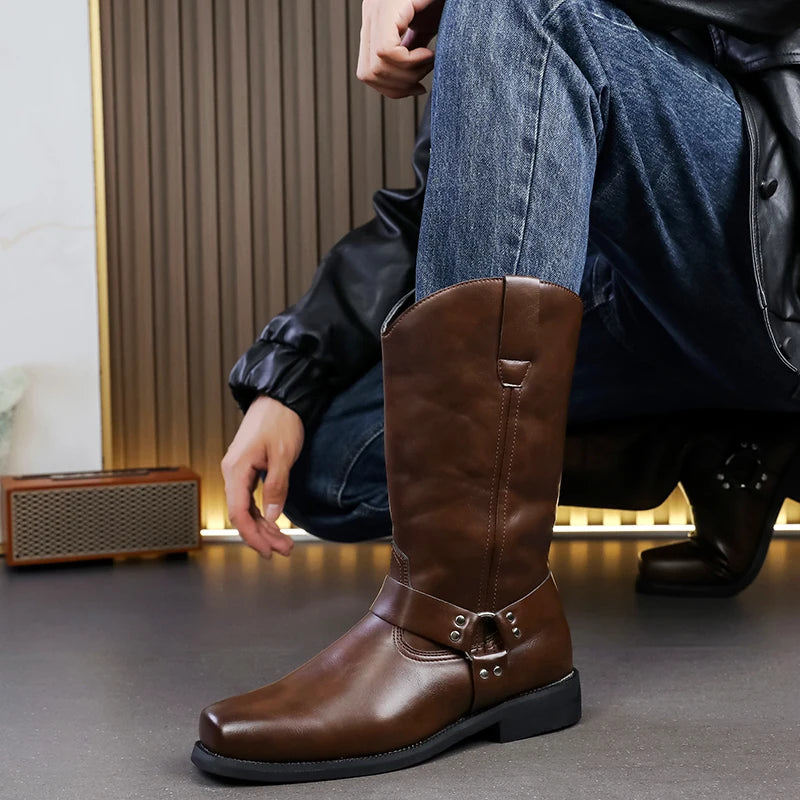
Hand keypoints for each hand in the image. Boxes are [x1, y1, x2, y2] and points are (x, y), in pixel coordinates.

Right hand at [221, 395, 304, 558]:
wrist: (278, 398)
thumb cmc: (279, 421)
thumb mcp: (283, 455)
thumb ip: (276, 487)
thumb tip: (271, 516)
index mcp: (236, 469)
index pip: (238, 513)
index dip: (252, 535)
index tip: (267, 550)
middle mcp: (232, 472)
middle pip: (242, 514)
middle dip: (262, 535)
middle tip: (284, 550)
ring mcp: (238, 471)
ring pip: (246, 508)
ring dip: (264, 527)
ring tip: (284, 542)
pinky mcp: (247, 468)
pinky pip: (250, 498)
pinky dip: (262, 513)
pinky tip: (273, 524)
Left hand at [357, 0, 443, 98]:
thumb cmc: (446, 1)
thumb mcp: (426, 26)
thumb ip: (413, 49)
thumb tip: (408, 82)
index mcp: (376, 20)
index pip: (367, 72)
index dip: (391, 90)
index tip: (417, 88)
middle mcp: (371, 12)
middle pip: (368, 75)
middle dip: (399, 87)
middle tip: (424, 75)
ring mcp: (376, 7)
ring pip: (376, 66)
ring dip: (408, 75)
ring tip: (430, 61)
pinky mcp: (387, 6)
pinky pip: (386, 51)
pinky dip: (410, 62)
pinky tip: (429, 54)